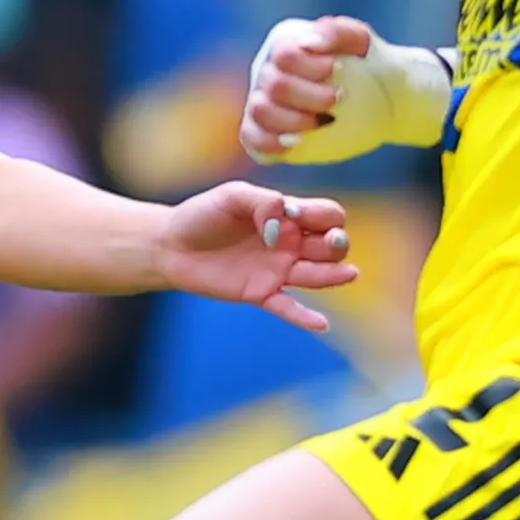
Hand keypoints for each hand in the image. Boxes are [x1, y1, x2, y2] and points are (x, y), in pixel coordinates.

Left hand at [154, 182, 355, 330]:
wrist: (171, 245)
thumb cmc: (203, 215)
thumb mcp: (233, 196)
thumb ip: (262, 201)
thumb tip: (285, 218)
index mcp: (287, 217)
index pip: (326, 216)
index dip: (322, 215)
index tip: (295, 213)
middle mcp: (290, 244)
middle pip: (330, 246)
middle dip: (337, 244)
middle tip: (331, 243)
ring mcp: (277, 270)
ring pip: (316, 275)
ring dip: (333, 275)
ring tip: (348, 274)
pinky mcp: (260, 293)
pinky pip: (287, 307)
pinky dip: (304, 317)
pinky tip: (322, 324)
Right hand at [239, 15, 370, 160]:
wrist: (377, 98)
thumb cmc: (366, 64)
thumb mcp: (360, 41)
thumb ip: (336, 33)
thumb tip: (308, 44)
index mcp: (283, 44)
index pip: (283, 54)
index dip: (309, 66)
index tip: (339, 70)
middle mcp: (266, 71)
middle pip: (274, 85)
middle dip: (309, 96)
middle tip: (340, 98)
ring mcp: (261, 102)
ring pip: (259, 111)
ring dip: (293, 120)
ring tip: (324, 122)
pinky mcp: (262, 131)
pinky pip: (250, 138)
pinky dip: (269, 142)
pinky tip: (297, 142)